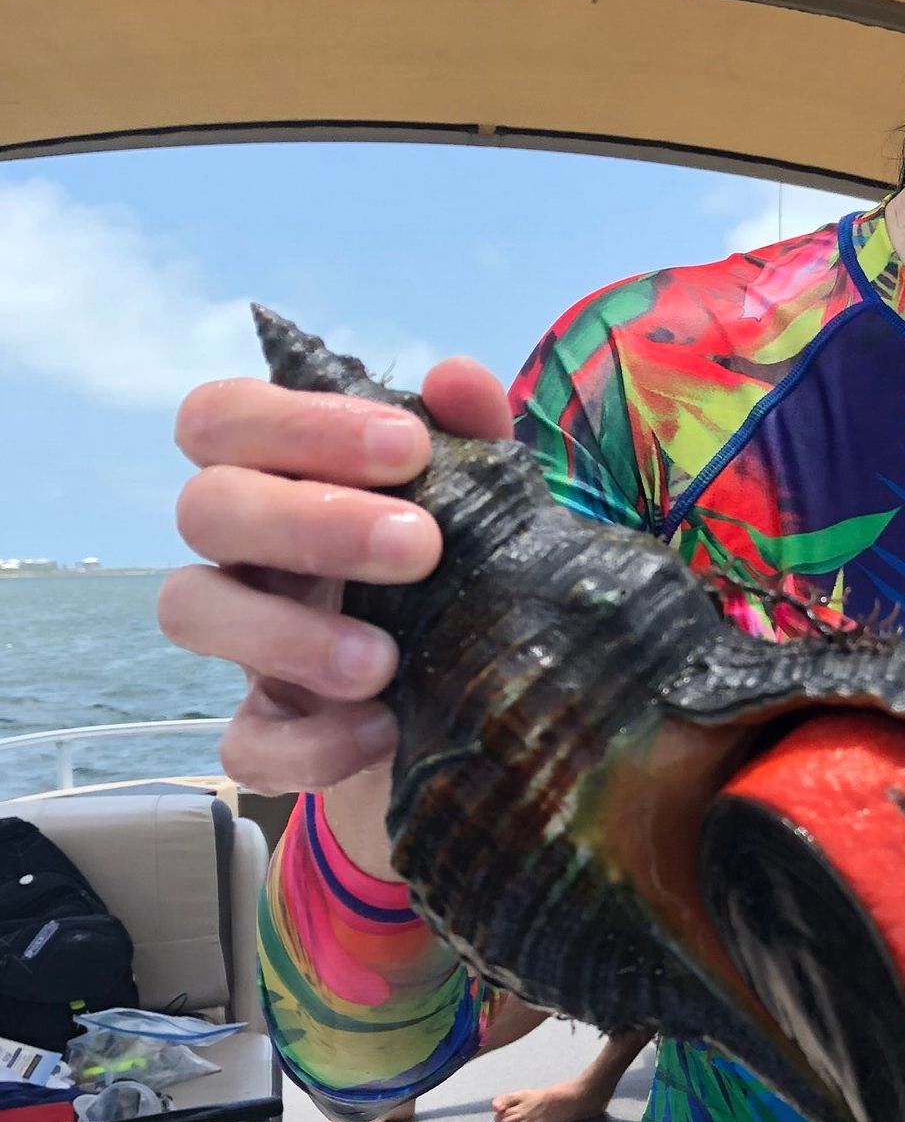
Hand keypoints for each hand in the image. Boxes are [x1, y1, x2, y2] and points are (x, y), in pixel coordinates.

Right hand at [159, 358, 512, 830]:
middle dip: (308, 519)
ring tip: (386, 662)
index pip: (224, 418)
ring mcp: (248, 649)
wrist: (498, 720)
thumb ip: (476, 444)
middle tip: (420, 547)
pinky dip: (306, 744)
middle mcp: (249, 557)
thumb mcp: (490, 514)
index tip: (408, 447)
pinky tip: (381, 732)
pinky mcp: (270, 738)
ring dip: (284, 632)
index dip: (297, 422)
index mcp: (286, 482)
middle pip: (205, 507)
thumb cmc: (471, 587)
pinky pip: (242, 744)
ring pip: (189, 610)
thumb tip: (456, 377)